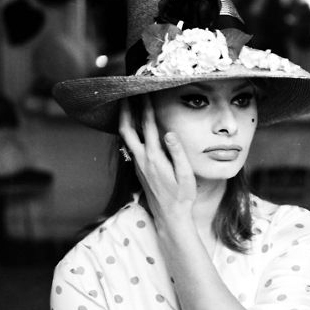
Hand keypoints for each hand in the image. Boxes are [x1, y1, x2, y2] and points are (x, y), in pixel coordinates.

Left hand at [119, 97, 196, 222]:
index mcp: (154, 158)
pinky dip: (130, 132)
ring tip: (127, 106)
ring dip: (126, 120)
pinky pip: (131, 146)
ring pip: (126, 138)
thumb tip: (169, 133)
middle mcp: (142, 160)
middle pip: (127, 130)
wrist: (170, 216)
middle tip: (124, 95)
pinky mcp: (139, 170)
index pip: (148, 127)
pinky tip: (134, 128)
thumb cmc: (182, 196)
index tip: (144, 93)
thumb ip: (177, 153)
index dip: (145, 108)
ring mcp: (138, 165)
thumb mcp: (185, 175)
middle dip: (125, 111)